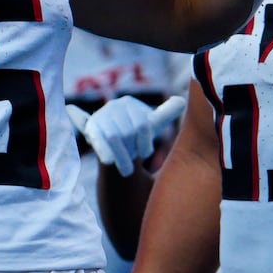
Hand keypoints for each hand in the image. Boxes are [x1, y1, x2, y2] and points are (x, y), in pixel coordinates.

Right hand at [66, 95, 185, 176]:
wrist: (115, 145)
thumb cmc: (138, 134)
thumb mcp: (154, 123)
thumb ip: (168, 112)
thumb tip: (182, 101)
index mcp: (129, 103)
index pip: (142, 124)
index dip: (145, 143)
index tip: (146, 154)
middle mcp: (113, 106)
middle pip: (128, 132)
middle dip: (133, 149)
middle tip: (135, 161)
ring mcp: (100, 118)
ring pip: (114, 138)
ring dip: (122, 157)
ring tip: (127, 170)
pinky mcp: (91, 131)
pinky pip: (98, 141)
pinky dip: (104, 151)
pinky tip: (110, 162)